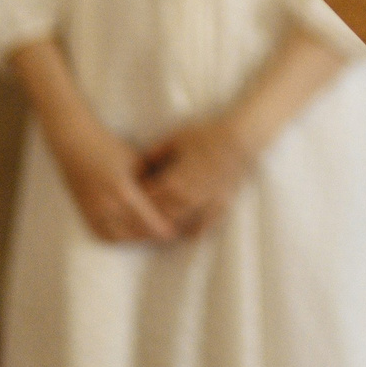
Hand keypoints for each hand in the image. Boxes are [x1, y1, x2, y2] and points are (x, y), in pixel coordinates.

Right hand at [44, 114, 177, 243]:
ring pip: (124, 238)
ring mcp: (94, 213)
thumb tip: (175, 200)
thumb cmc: (110, 148)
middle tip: (173, 231)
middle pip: (139, 233)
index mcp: (124, 192)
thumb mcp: (138, 162)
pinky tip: (133, 230)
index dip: (167, 228)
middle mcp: (108, 207)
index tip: (181, 227)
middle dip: (156, 233)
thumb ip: (153, 183)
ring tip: (154, 230)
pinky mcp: (85, 216)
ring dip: (139, 236)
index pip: (151, 223)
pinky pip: (107, 236)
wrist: (75, 145)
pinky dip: (122, 236)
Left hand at [141, 119, 253, 237]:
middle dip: (144, 218)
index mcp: (172, 182)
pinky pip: (200, 229)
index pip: (144, 201)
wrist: (240, 138)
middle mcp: (185, 200)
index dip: (133, 201)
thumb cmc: (207, 134)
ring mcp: (203, 206)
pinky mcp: (219, 208)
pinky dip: (187, 232)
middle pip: (157, 218)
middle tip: (135, 217)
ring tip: (154, 225)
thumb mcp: (176, 137)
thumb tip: (138, 163)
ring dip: (164, 228)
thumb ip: (155, 153)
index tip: (125, 199)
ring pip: (176, 227)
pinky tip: (180, 230)